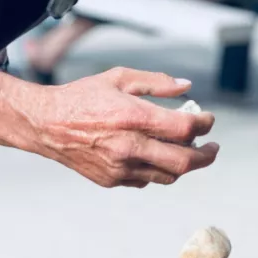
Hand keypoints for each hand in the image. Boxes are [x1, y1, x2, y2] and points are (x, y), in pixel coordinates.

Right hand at [29, 67, 219, 187]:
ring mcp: (120, 168)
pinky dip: (157, 170)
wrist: (46, 124)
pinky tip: (156, 156)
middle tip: (212, 148)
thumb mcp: (119, 77)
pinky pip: (146, 180)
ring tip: (187, 152)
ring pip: (168, 175)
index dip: (204, 124)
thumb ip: (156, 82)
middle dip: (206, 155)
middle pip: (184, 161)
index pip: (185, 128)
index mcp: (133, 117)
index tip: (208, 120)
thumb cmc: (82, 97)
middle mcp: (129, 146)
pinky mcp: (111, 180)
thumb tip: (186, 87)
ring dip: (184, 165)